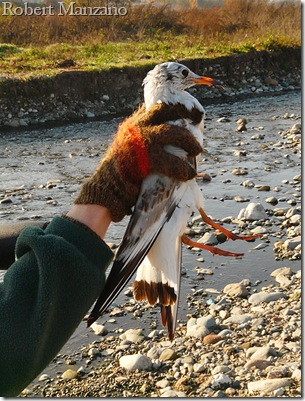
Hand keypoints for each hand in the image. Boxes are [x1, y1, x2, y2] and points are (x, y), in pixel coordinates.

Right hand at [75, 103, 202, 221]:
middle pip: (167, 112)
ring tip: (197, 151)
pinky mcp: (147, 159)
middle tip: (198, 121)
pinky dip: (182, 168)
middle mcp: (137, 127)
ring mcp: (142, 141)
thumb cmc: (120, 171)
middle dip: (186, 114)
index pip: (157, 107)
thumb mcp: (130, 147)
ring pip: (173, 133)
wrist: (105, 188)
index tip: (190, 109)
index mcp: (134, 123)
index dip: (176, 105)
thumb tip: (170, 141)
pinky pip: (172, 161)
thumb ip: (145, 139)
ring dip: (189, 142)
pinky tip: (188, 174)